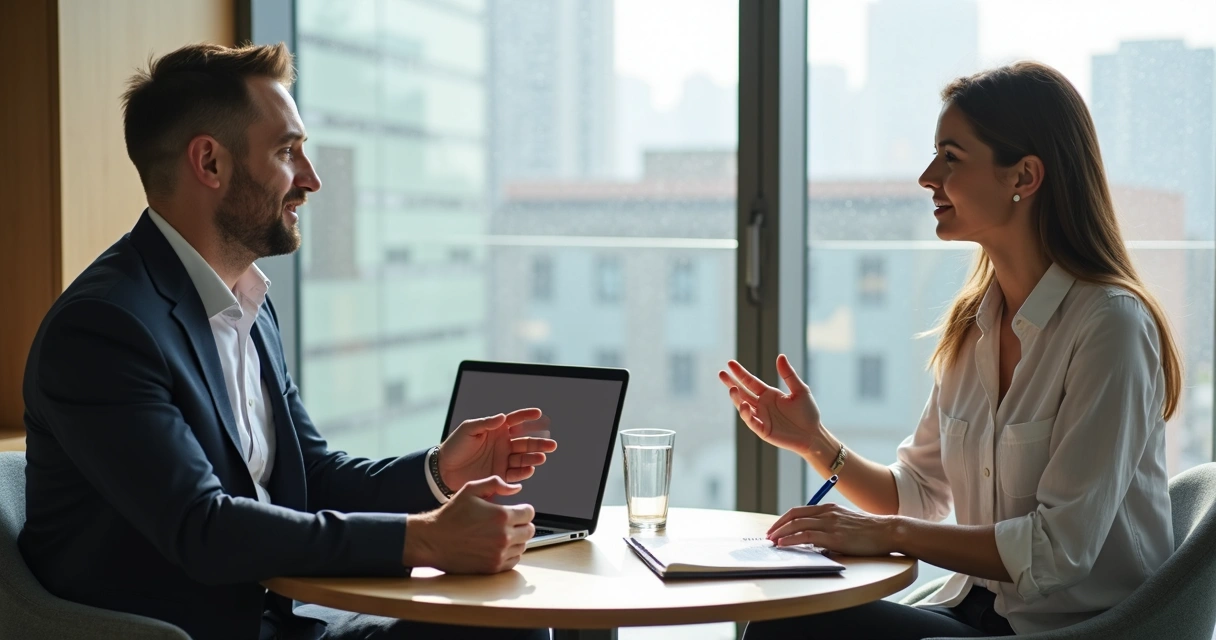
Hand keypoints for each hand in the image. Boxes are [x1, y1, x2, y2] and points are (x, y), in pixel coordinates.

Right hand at [403, 476, 535, 572]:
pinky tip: (498, 547)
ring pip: (523, 546)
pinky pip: (514, 560)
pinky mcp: (493, 567)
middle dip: (522, 524)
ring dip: (516, 539)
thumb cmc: (450, 515)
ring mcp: (499, 554)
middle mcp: (504, 536)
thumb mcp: (470, 490)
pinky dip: (510, 554)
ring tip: (501, 534)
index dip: (523, 509)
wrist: (433, 541)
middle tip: (510, 523)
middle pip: (530, 530)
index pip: (530, 513)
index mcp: (501, 516)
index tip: (516, 511)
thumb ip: (495, 484)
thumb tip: (516, 488)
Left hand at [439, 409, 556, 490]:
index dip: (527, 416)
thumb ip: (486, 423)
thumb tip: (502, 418)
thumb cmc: (454, 446)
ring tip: (541, 457)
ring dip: (534, 458)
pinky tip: (529, 469)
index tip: (538, 414)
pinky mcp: (500, 474)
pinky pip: (515, 473)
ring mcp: (502, 459)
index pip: (515, 421)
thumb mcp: (468, 430)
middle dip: (539, 443)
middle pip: (525, 442)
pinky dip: (523, 471)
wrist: (444, 470)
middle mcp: (503, 444)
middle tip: (551, 445)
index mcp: (496, 430)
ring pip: (523, 458)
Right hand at [719, 354, 821, 457]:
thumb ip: (788, 375)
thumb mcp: (800, 390)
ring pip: (744, 406)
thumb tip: (780, 356)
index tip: (730, 363)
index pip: (750, 381)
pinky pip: (752, 422)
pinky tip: (744, 405)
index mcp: (769, 394)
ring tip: (732, 389)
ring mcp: (761, 417)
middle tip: (721, 374)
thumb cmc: (808, 412)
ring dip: (737, 398)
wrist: (814, 434)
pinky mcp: (763, 430)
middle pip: (742, 392)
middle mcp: (762, 405)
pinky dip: (746, 414)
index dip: (740, 373)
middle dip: (731, 383)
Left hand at [767, 503, 896, 556]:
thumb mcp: (846, 522)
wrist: (888, 531)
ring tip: (772, 541)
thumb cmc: (869, 530)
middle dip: (778, 526)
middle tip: (768, 536)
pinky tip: (783, 545)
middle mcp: (827, 513)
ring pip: (797, 525)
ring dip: (781, 533)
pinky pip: (806, 536)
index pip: (799, 511)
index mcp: (829, 508)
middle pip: (794, 516)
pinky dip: (791, 540)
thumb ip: (830, 526)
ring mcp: (830, 524)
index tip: (775, 528)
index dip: (784, 519)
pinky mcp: (835, 537)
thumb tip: (814, 540)